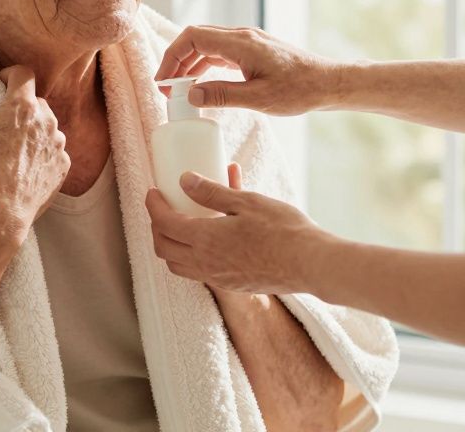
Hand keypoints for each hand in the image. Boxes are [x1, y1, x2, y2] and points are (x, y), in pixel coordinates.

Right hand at [0, 66, 70, 235]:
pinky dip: (42, 153)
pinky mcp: (63, 167)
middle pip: (36, 101)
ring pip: (48, 127)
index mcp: (22, 107)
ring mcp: (58, 145)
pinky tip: (23, 168)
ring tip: (11, 148)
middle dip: (21, 106)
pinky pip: (54, 151)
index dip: (10, 74)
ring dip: (33, 130)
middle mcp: (46, 121)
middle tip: (1, 122)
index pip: (23, 73)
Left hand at [145, 162, 332, 294]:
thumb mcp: (247, 201)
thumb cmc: (283, 230)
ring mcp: (217, 277)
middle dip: (156, 227)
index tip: (154, 192)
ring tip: (179, 225)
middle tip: (163, 208)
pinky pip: (196, 273)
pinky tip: (206, 241)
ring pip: (177, 266)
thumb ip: (212, 192)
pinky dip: (189, 257)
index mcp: (205, 239)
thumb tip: (184, 180)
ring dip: (170, 246)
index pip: (164, 223)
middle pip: (163, 249)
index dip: (153, 206)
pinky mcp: (230, 285)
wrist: (311, 264)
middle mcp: (205, 263)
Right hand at [155, 25, 345, 115]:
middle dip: (176, 60)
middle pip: (196, 38)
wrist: (327, 82)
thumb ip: (222, 95)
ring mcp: (247, 41)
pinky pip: (219, 52)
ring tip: (179, 88)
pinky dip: (204, 65)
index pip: (192, 37)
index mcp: (241, 43)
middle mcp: (242, 36)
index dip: (172, 56)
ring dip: (189, 63)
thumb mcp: (259, 98)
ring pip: (207, 45)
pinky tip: (201, 82)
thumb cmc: (299, 90)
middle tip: (166, 86)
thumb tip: (190, 94)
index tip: (164, 80)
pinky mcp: (252, 50)